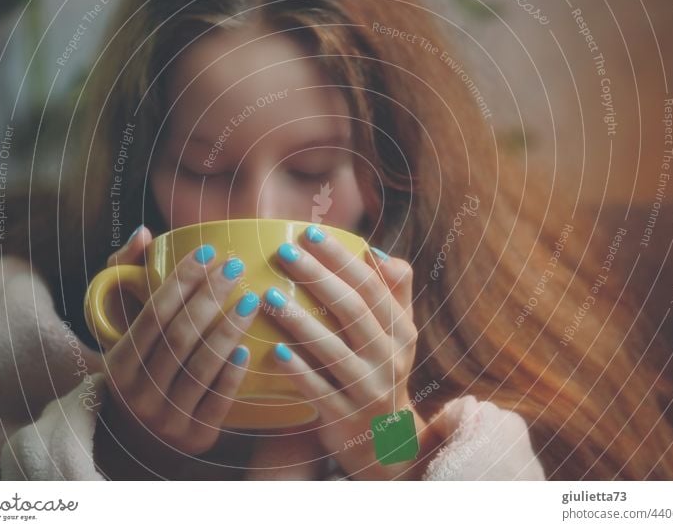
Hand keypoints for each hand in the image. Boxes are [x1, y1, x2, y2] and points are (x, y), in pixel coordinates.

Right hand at [97, 226, 258, 474]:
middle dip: (209, 297)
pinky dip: (231, 375)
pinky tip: (248, 349)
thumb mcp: (121, 325)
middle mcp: (139, 393)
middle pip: (179, 337)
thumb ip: (126, 273)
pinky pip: (217, 402)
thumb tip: (144, 233)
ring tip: (253, 299)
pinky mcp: (195, 436)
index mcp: (119, 363)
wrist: (140, 435)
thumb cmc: (139, 363)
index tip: (210, 252)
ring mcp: (167, 418)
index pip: (153, 314)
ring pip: (201, 367)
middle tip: (236, 268)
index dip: (182, 280)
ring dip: (228, 330)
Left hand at [265, 226, 436, 479]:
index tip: (309, 233)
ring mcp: (370, 390)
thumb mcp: (399, 331)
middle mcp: (391, 358)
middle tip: (283, 253)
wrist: (385, 439)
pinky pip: (320, 393)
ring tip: (269, 296)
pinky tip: (276, 352)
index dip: (342, 258)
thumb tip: (374, 250)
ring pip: (334, 351)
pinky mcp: (347, 418)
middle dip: (318, 278)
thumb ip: (393, 290)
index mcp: (402, 330)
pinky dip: (299, 373)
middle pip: (353, 311)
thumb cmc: (381, 368)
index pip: (372, 286)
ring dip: (301, 322)